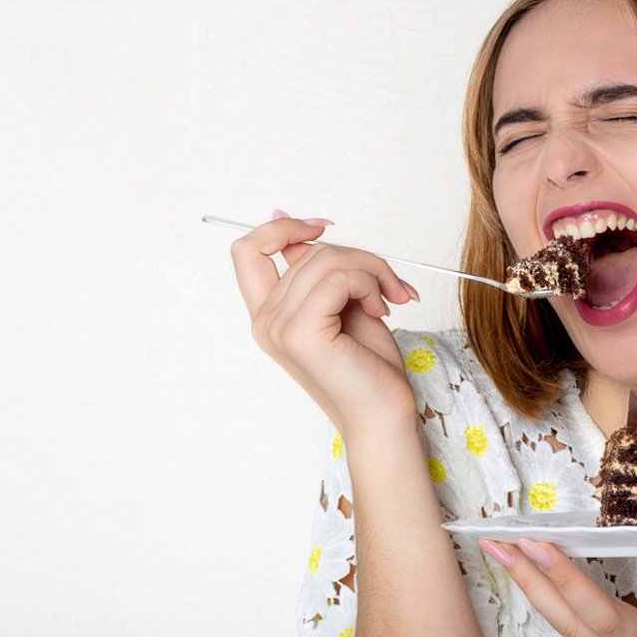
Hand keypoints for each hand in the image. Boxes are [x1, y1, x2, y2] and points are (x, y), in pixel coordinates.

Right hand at [230, 213, 419, 439]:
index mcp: (268, 315)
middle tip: (389, 283)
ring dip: (370, 270)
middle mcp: (265, 322)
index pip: (247, 249)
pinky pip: (337, 279)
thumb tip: (292, 221)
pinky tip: (379, 310)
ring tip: (387, 299)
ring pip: (326, 259)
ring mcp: (279, 329)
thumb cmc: (368, 366)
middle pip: (307, 251)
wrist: (384, 414)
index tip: (321, 228)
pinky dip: (368, 284)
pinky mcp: (301, 334)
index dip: (283, 228)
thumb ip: (318, 269)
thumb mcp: (340, 303)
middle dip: (359, 257)